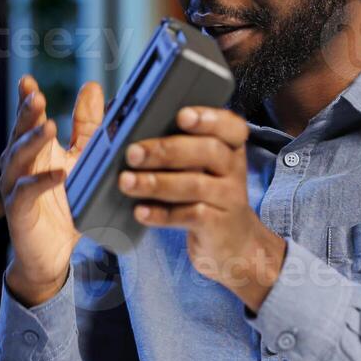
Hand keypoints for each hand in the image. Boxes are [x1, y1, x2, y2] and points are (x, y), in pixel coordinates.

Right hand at [0, 75, 103, 306]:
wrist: (52, 254)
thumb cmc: (65, 204)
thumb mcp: (82, 159)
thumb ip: (87, 126)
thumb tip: (93, 87)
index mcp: (33, 149)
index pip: (27, 118)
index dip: (26, 99)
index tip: (28, 82)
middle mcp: (18, 164)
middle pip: (19, 133)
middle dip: (27, 114)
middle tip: (36, 96)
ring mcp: (15, 186)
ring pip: (18, 158)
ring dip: (33, 142)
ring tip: (48, 127)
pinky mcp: (19, 210)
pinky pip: (28, 192)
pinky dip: (42, 181)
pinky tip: (58, 173)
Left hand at [118, 106, 284, 310]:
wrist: (234, 244)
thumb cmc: (207, 197)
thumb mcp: (202, 168)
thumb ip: (179, 147)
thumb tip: (133, 131)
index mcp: (230, 147)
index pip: (230, 126)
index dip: (208, 118)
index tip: (181, 116)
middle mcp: (234, 169)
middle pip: (207, 151)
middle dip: (166, 150)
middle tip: (133, 153)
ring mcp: (228, 198)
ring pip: (194, 185)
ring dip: (156, 182)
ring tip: (126, 181)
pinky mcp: (218, 226)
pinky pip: (190, 216)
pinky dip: (162, 214)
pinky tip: (140, 211)